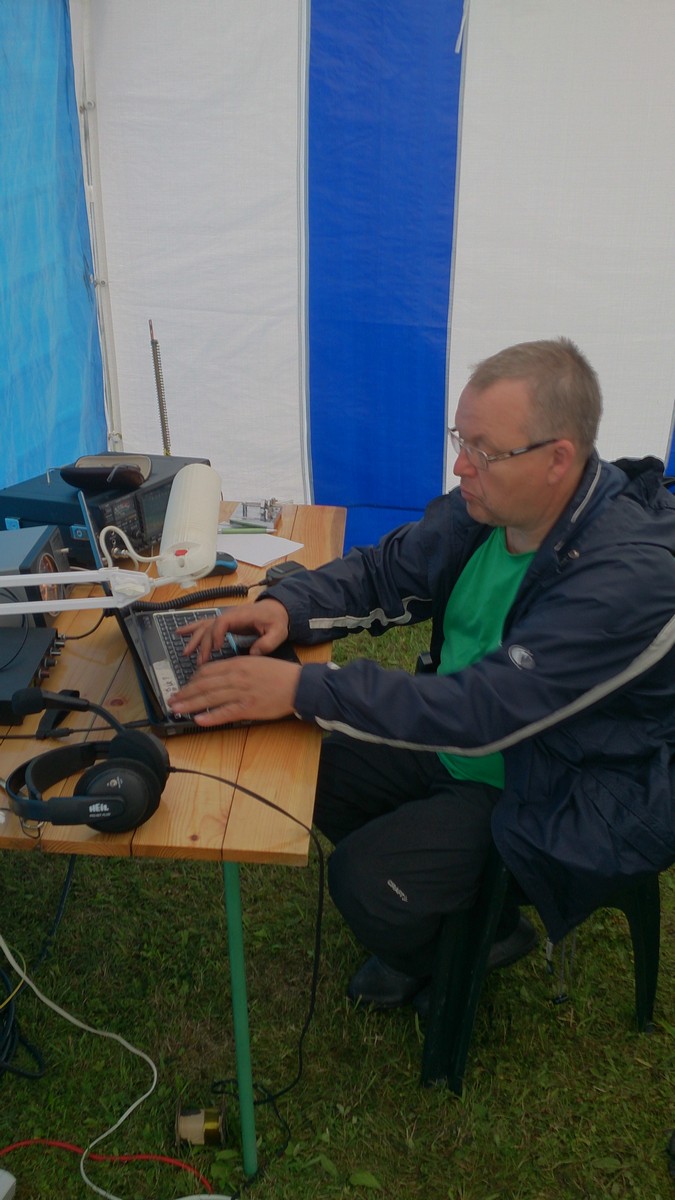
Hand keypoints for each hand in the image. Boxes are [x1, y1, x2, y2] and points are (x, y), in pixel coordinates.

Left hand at [168, 655, 301, 725]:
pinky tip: (198, 720)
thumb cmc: (278, 674)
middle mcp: (236, 676)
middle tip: (171, 700)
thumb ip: (236, 667)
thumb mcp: (255, 662)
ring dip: (191, 704)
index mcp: (237, 663)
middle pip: (204, 684)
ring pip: (210, 698)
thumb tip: (218, 675)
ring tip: (177, 709)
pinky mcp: (248, 707)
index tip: (184, 686)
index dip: (191, 680)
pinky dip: (211, 717)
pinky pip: (225, 712)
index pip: (207, 671)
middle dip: (185, 693)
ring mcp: (241, 692)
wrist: (297, 685)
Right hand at [179, 598, 289, 662]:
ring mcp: (225, 618)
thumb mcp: (278, 631)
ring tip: (185, 652)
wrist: (276, 609)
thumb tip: (254, 653)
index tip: (216, 649)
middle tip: (200, 661)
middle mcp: (229, 615)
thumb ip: (268, 642)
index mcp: (241, 615)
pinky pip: (205, 624)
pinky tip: (180, 633)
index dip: (217, 634)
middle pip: (210, 626)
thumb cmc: (276, 619)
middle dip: (203, 644)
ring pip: (204, 625)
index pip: (222, 622)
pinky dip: (192, 629)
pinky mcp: (224, 623)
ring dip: (194, 638)